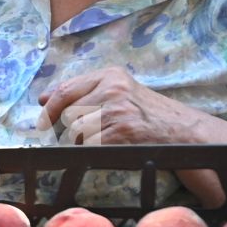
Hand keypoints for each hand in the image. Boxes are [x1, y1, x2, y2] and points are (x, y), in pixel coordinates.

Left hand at [39, 67, 212, 146]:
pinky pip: (91, 146)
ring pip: (77, 132)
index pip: (65, 91)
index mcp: (110, 75)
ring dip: (85, 142)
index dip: (49, 109)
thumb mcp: (118, 92)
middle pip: (69, 114)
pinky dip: (97, 151)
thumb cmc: (147, 114)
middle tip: (89, 134)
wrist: (183, 132)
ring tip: (107, 139)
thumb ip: (82, 91)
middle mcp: (112, 89)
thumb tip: (43, 98)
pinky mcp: (121, 133)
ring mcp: (116, 111)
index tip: (44, 122)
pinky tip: (113, 146)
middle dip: (71, 128)